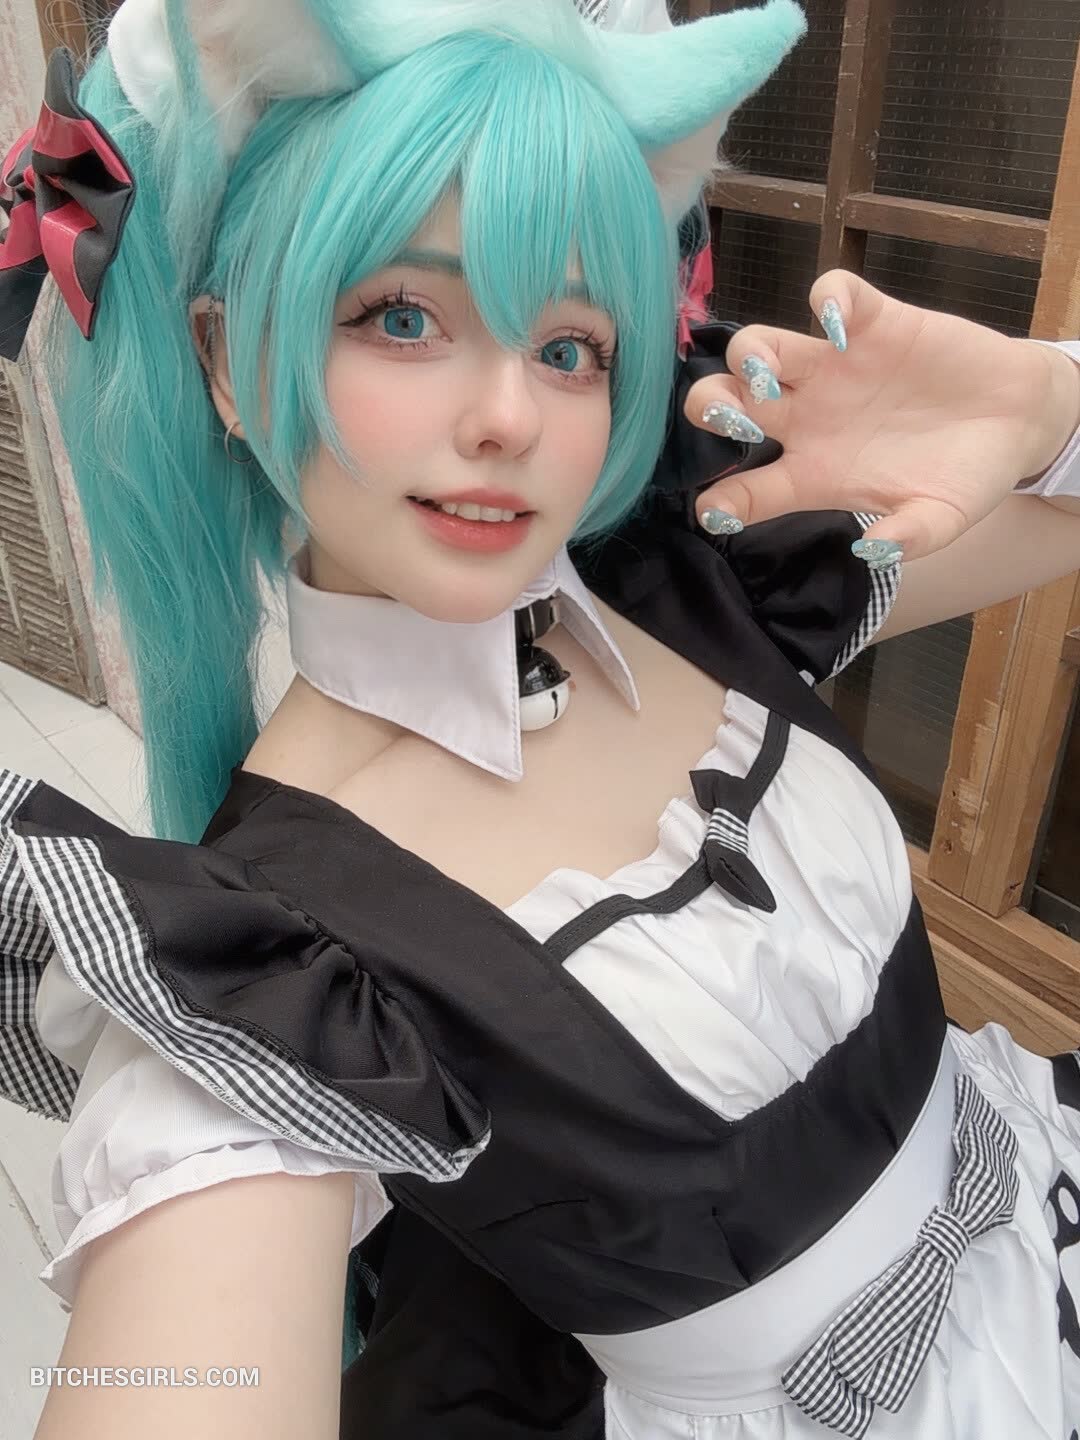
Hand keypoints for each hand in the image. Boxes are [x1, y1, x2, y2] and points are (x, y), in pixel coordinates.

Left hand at [688, 271, 1079, 564]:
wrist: (1020, 422)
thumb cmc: (967, 476)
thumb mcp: (943, 520)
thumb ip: (910, 537)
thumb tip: (874, 551)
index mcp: (813, 474)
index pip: (746, 491)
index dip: (721, 504)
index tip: (713, 512)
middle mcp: (808, 419)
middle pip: (728, 404)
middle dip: (711, 407)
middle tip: (730, 419)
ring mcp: (834, 368)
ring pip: (759, 346)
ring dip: (750, 355)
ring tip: (770, 374)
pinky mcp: (873, 322)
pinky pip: (833, 296)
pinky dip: (828, 301)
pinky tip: (841, 325)